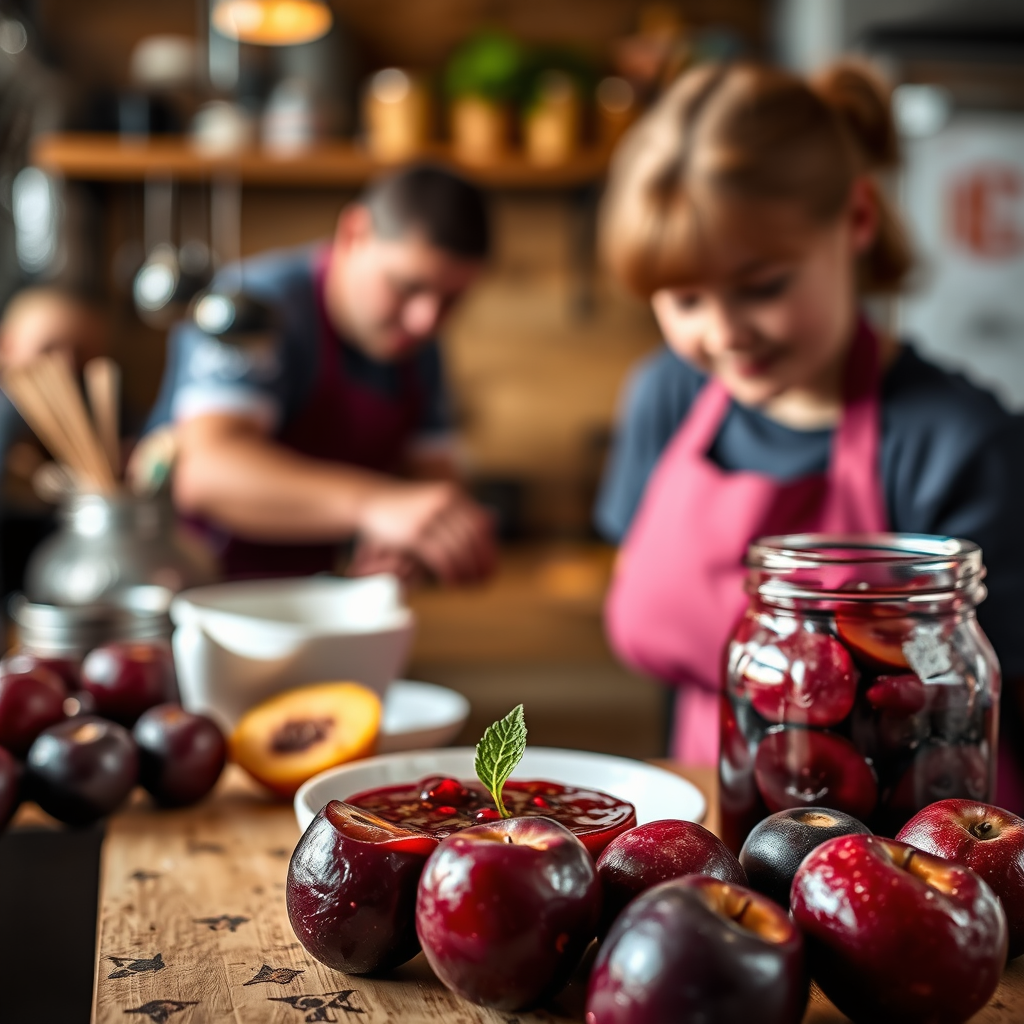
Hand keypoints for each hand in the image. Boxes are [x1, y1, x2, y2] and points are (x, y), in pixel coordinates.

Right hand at [358, 480, 495, 584]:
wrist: (372, 500)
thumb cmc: (407, 507)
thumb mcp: (435, 502)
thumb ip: (459, 514)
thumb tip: (491, 526)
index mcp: (452, 495)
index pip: (481, 524)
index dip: (489, 548)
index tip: (491, 567)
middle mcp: (443, 503)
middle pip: (473, 539)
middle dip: (481, 563)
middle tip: (484, 582)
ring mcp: (428, 517)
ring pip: (458, 549)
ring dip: (467, 571)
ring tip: (467, 585)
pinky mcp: (414, 533)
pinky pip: (440, 557)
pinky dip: (450, 572)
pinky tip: (451, 583)